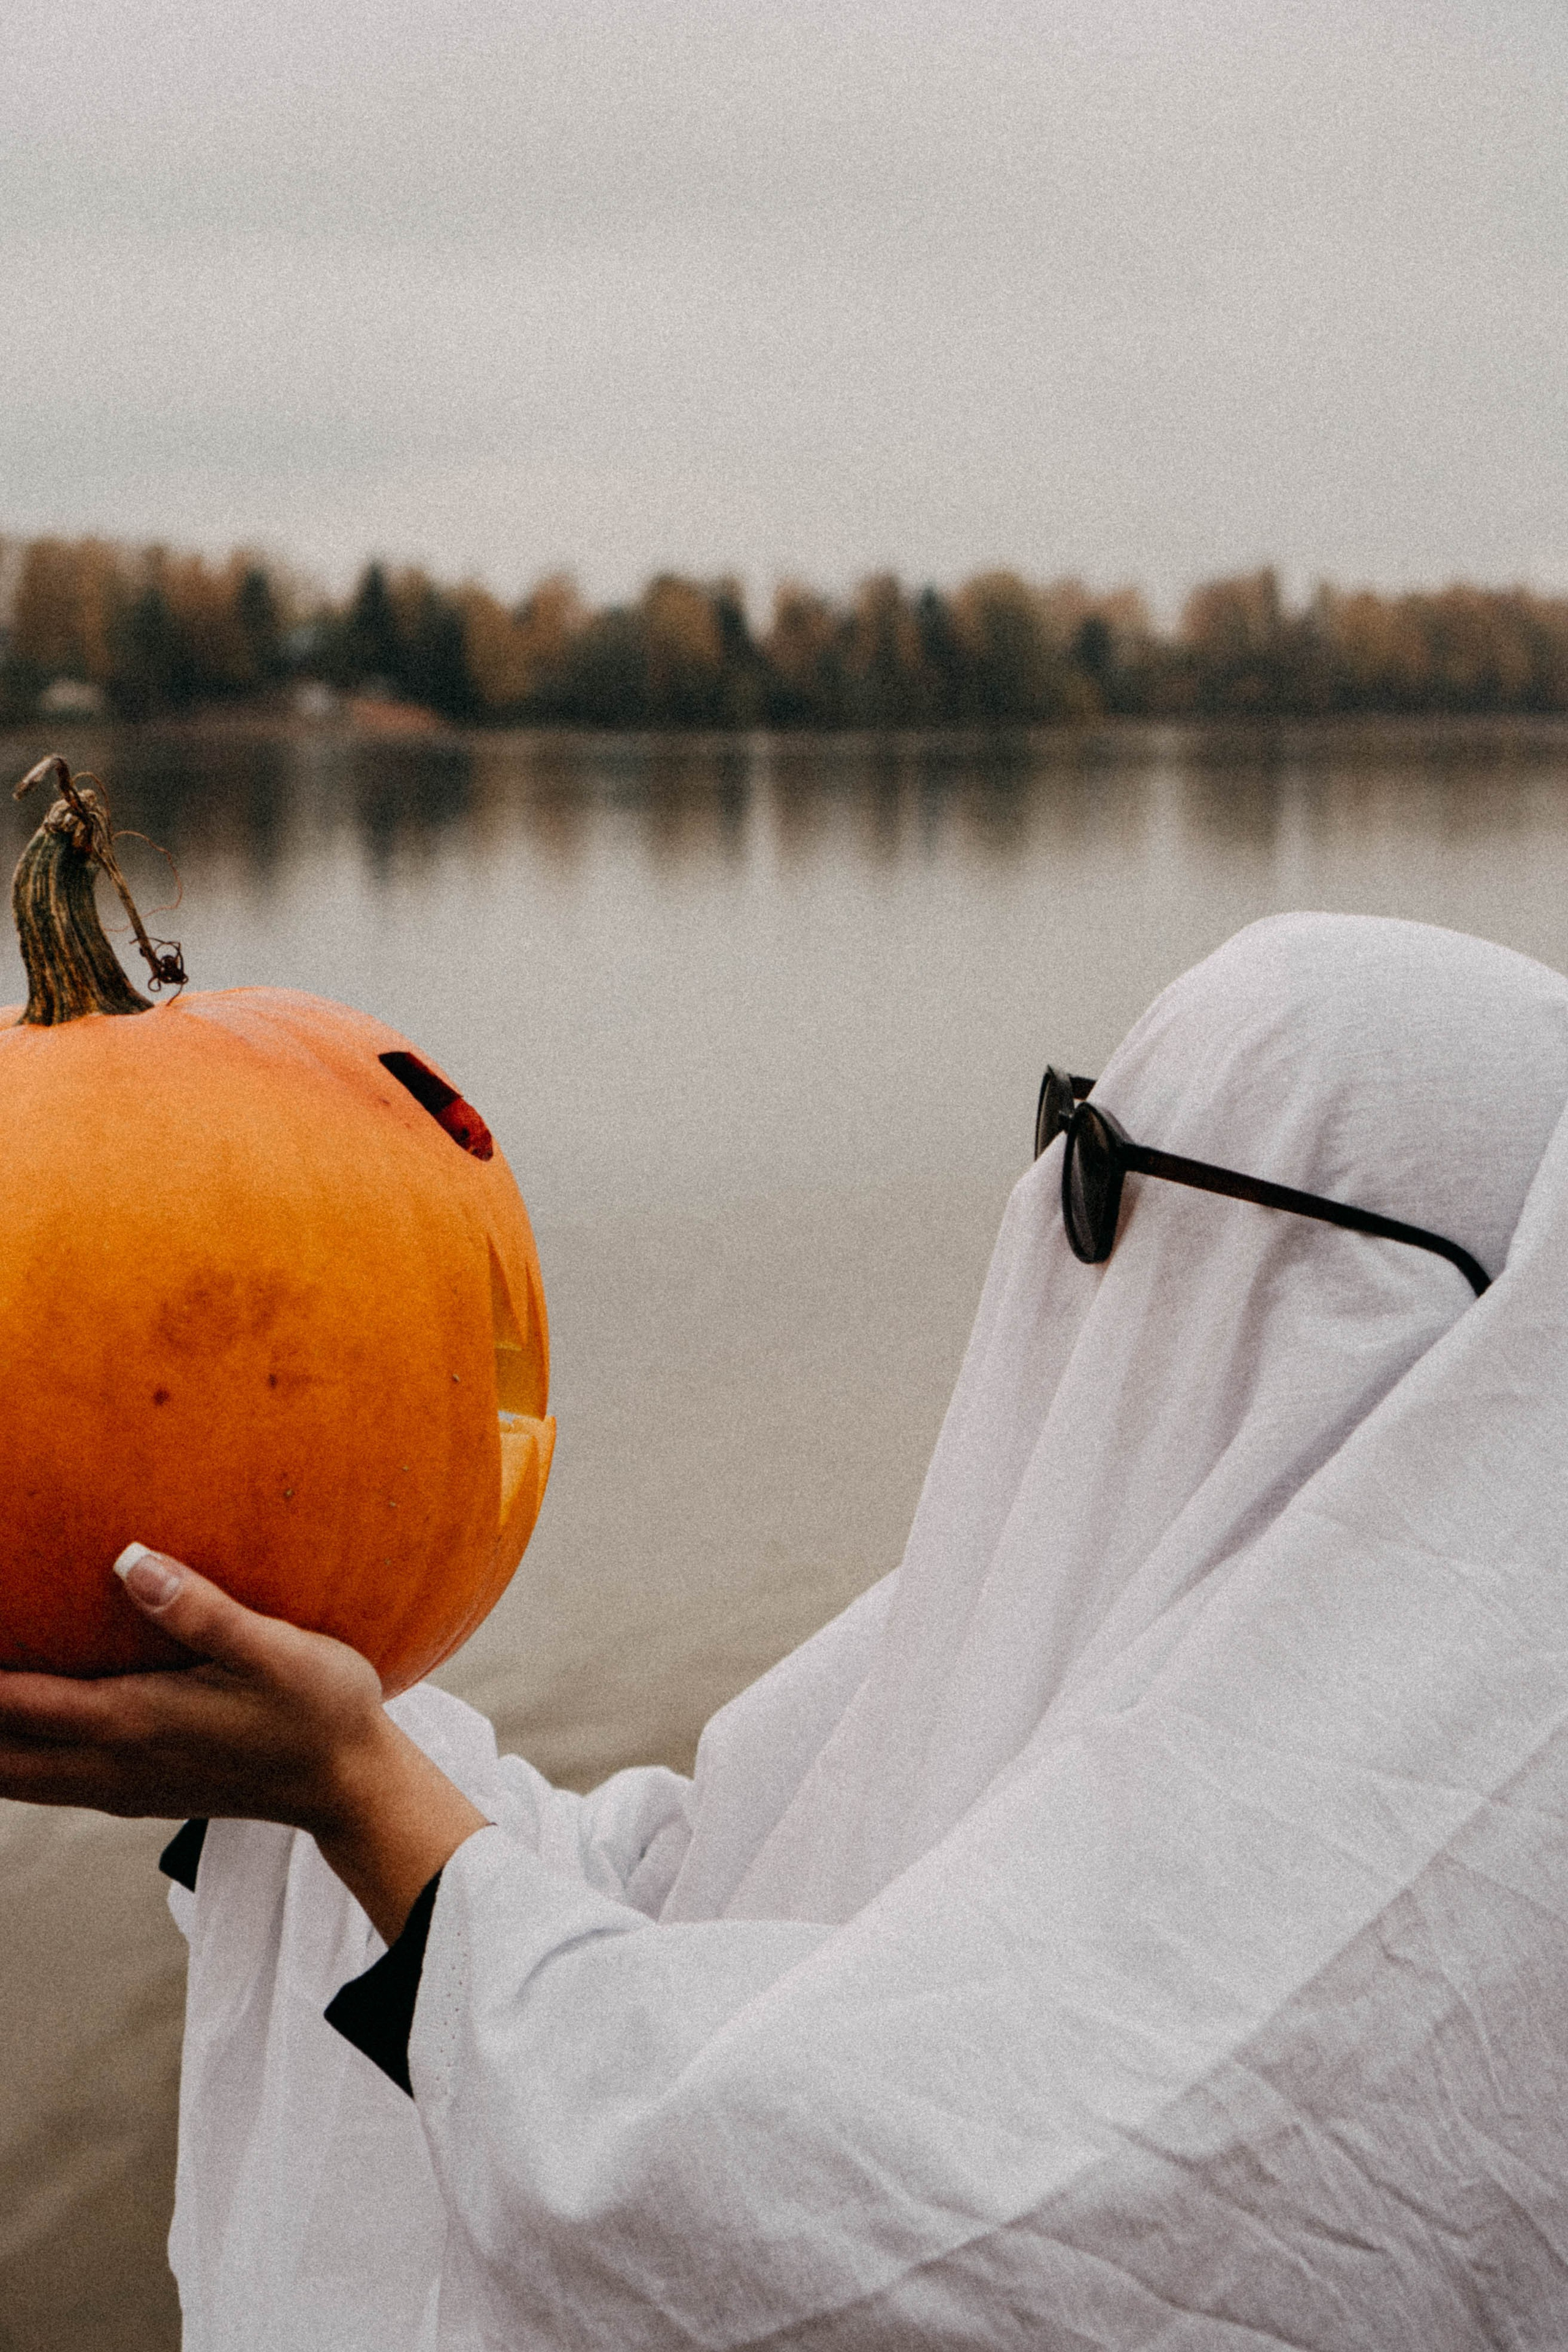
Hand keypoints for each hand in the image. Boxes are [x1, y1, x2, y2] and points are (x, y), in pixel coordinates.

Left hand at [0, 1548, 487, 1941]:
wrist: (350, 1786)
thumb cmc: (319, 1709)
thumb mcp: (274, 1652)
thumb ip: (199, 1608)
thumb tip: (127, 1558)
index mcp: (130, 1724)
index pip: (10, 1703)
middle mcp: (107, 1764)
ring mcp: (116, 1786)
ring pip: (7, 1776)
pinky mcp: (131, 1791)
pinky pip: (37, 1779)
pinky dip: (2, 1757)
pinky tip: (6, 1726)